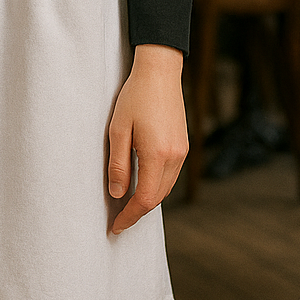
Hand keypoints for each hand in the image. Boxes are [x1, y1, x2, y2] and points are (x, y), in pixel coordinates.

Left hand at [106, 44, 187, 234]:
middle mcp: (174, 157)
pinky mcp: (183, 145)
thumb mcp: (118, 130)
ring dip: (148, 200)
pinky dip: (157, 185)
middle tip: (118, 220)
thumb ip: (118, 164)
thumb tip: (117, 194)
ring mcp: (182, 152)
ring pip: (166, 188)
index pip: (144, 199)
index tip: (116, 226)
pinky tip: (143, 184)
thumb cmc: (135, 97)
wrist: (160, 72)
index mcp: (157, 155)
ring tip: (127, 206)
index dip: (129, 216)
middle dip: (138, 212)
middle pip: (157, 198)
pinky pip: (170, 175)